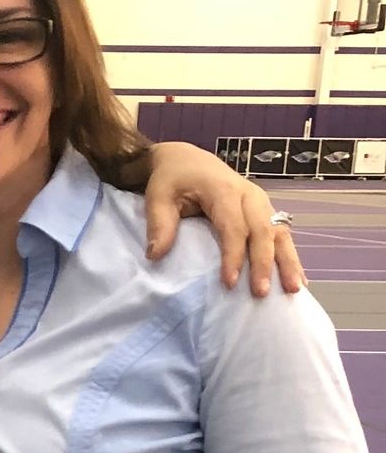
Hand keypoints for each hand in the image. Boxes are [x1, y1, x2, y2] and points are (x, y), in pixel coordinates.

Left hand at [142, 147, 304, 297]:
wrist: (186, 159)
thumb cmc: (172, 179)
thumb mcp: (157, 196)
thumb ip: (159, 224)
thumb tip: (155, 255)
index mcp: (224, 190)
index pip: (233, 227)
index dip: (233, 255)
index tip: (229, 282)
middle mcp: (249, 194)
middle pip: (262, 231)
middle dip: (264, 263)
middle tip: (261, 293)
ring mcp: (260, 201)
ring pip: (279, 232)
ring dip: (288, 261)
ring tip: (294, 289)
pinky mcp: (264, 209)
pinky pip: (280, 232)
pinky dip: (289, 255)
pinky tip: (297, 278)